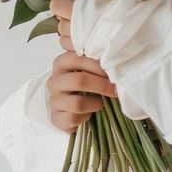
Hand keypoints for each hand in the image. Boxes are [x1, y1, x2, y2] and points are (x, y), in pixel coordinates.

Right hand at [47, 0, 118, 134]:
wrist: (66, 107)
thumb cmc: (82, 82)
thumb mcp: (85, 67)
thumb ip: (94, 59)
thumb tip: (118, 53)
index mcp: (61, 62)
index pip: (78, 58)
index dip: (98, 66)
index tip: (113, 71)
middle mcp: (54, 79)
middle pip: (80, 80)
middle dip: (101, 85)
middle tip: (114, 89)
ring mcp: (53, 99)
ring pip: (78, 102)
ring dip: (95, 103)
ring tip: (101, 102)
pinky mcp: (55, 117)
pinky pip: (74, 118)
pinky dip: (86, 117)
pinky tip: (89, 114)